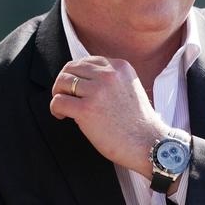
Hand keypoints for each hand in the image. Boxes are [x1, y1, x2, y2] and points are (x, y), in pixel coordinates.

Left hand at [51, 56, 168, 177]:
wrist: (149, 143)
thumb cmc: (139, 122)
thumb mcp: (130, 87)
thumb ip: (111, 79)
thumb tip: (83, 78)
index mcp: (120, 67)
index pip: (87, 61)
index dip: (78, 75)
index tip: (78, 88)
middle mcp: (109, 74)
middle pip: (71, 68)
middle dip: (65, 82)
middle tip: (66, 97)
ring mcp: (97, 91)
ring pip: (62, 82)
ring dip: (59, 94)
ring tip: (64, 107)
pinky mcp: (86, 109)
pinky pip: (58, 101)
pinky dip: (55, 109)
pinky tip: (63, 116)